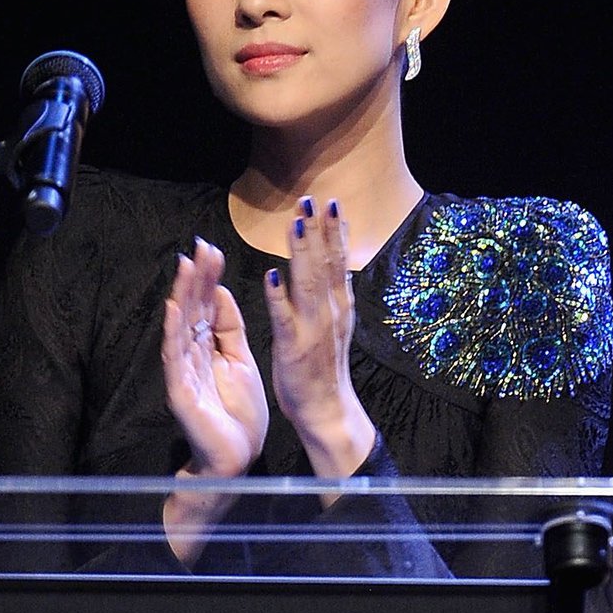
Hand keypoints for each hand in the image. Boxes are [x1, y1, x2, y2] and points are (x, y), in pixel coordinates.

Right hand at [162, 238, 268, 477]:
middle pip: (191, 310)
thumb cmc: (238, 414)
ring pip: (180, 327)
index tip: (212, 250)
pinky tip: (174, 310)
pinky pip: (175, 359)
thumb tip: (220, 291)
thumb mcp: (241, 361)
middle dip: (195, 278)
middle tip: (199, 248)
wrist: (238, 457)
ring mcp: (183, 373)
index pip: (205, 306)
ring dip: (182, 296)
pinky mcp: (180, 392)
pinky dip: (173, 333)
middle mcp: (191, 355)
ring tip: (185, 267)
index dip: (208, 278)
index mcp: (207, 348)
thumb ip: (229, 329)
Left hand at [265, 198, 377, 479]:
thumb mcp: (335, 326)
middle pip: (325, 264)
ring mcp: (312, 328)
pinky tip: (272, 273)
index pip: (338, 262)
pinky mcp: (292, 346)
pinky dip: (278, 294)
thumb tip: (341, 265)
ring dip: (302, 252)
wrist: (328, 411)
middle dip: (319, 231)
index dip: (335, 232)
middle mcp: (329, 312)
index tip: (331, 203)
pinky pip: (284, 316)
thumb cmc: (325, 370)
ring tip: (298, 222)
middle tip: (314, 200)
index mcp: (338, 306)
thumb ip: (336, 295)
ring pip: (308, 282)